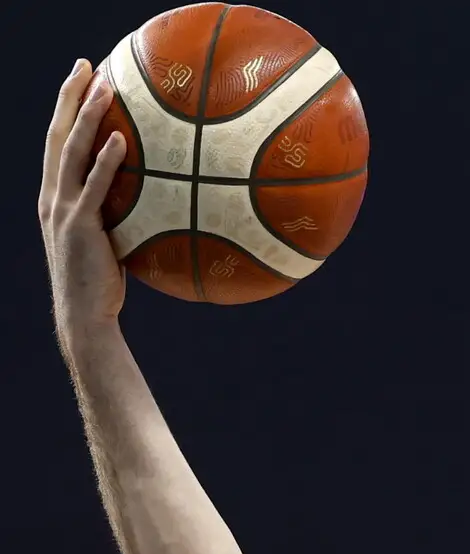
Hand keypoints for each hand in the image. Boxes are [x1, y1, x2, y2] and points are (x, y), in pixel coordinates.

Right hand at [39, 59, 127, 348]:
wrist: (85, 314)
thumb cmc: (102, 279)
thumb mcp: (109, 236)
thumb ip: (119, 210)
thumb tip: (158, 193)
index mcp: (56, 196)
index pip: (58, 141)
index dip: (67, 108)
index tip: (82, 77)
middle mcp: (52, 196)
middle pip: (56, 135)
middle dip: (69, 97)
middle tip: (85, 65)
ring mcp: (63, 210)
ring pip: (71, 151)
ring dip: (88, 116)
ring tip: (104, 86)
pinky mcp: (80, 226)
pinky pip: (94, 186)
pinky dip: (105, 160)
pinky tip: (121, 138)